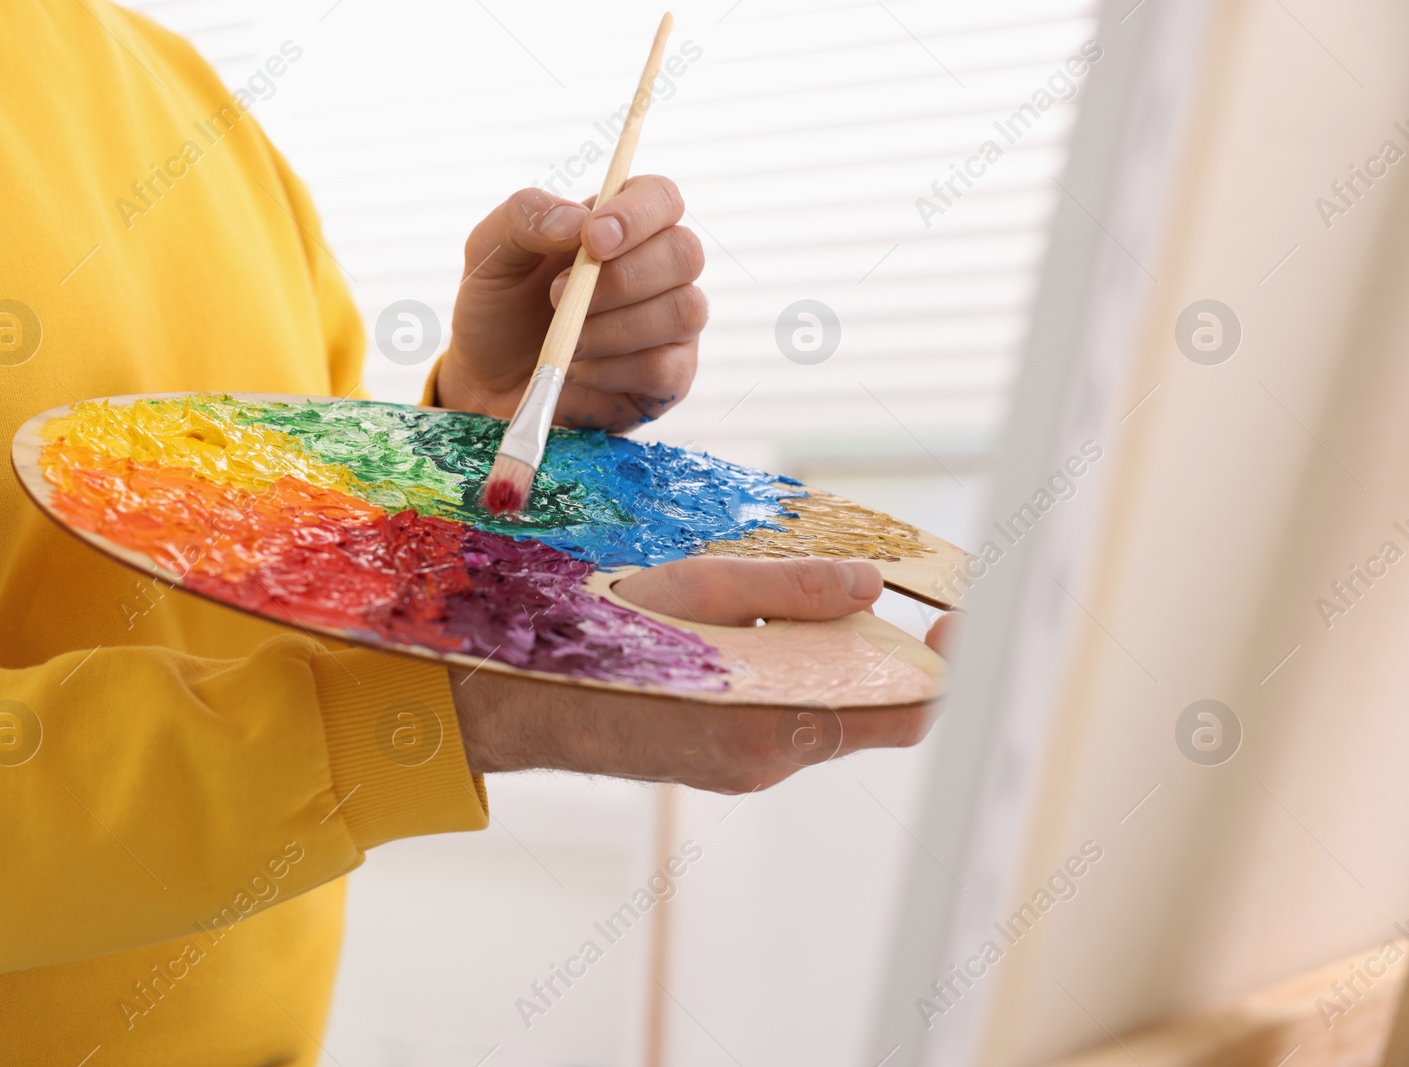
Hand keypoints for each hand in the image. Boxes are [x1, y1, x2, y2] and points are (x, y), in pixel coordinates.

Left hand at [435, 177, 705, 432]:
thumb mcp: (491, 252)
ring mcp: (672, 325)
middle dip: (621, 278)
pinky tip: (583, 371)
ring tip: (566, 338)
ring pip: (683, 311)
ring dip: (613, 328)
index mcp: (624, 226)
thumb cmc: (500, 309)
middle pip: (685, 253)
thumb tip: (575, 221)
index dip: (637, 214)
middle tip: (557, 295)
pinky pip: (665, 368)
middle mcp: (660, 270)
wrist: (490, 382)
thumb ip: (523, 217)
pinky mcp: (670, 377)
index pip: (662, 197)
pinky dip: (613, 371)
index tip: (592, 239)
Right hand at [450, 557, 958, 793]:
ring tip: (782, 599)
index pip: (904, 712)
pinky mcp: (726, 759)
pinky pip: (788, 712)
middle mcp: (768, 760)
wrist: (504, 705)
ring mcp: (746, 766)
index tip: (959, 613)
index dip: (948, 666)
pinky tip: (749, 629)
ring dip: (830, 652)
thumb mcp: (688, 594)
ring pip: (828, 705)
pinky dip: (793, 667)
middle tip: (858, 583)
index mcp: (767, 724)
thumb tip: (868, 587)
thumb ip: (786, 591)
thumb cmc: (581, 641)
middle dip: (880, 643)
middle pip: (870, 705)